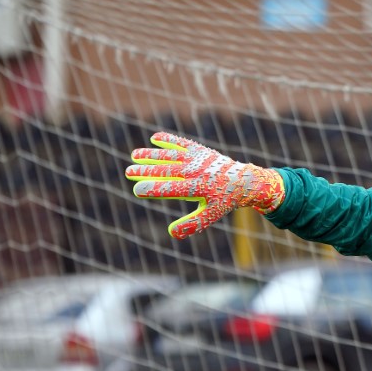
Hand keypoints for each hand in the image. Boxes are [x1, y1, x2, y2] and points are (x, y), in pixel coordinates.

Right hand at [126, 132, 284, 238]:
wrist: (242, 181)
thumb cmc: (223, 201)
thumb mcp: (210, 215)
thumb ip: (192, 224)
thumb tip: (171, 233)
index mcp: (199, 189)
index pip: (172, 189)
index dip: (154, 189)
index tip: (137, 190)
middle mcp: (197, 172)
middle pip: (167, 170)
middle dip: (146, 171)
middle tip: (128, 172)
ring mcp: (198, 159)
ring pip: (171, 155)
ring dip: (152, 154)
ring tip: (134, 155)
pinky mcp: (199, 150)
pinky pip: (182, 143)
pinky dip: (169, 140)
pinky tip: (154, 138)